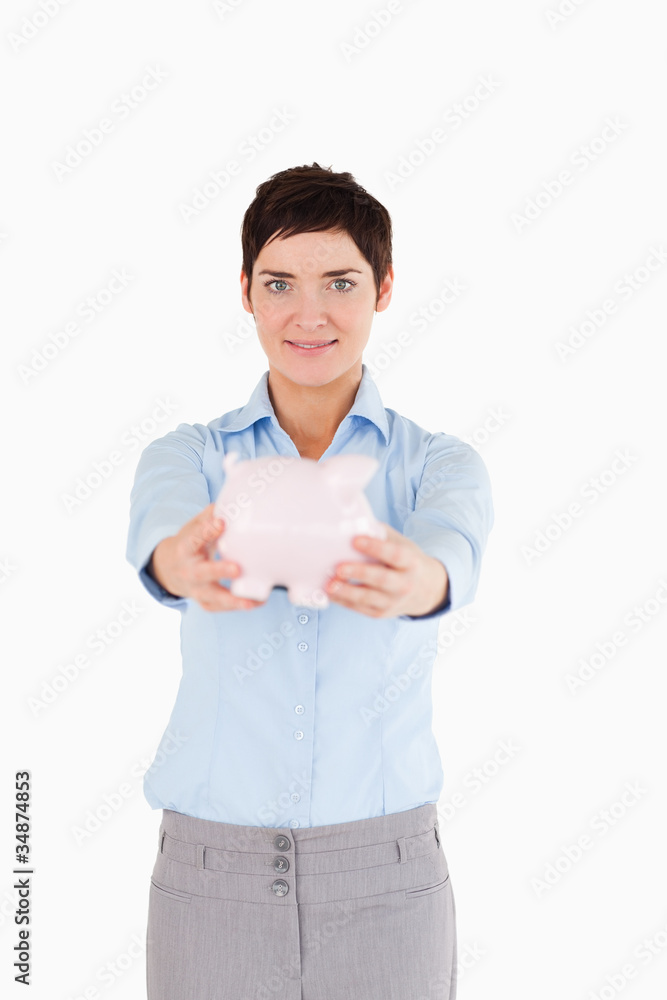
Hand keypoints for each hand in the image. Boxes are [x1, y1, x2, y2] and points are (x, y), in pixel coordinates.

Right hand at [149, 502, 265, 612]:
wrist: (168, 569)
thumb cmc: (189, 543)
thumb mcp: (193, 526)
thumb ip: (210, 516)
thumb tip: (233, 500)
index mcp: (185, 547)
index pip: (194, 538)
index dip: (207, 530)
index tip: (222, 522)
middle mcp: (188, 570)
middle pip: (202, 573)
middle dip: (219, 570)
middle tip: (237, 568)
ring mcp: (194, 588)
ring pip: (211, 597)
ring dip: (232, 600)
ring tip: (253, 601)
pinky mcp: (202, 601)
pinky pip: (217, 607)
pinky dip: (235, 607)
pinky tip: (255, 602)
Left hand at [324, 522, 448, 618]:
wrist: (425, 590)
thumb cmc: (407, 561)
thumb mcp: (402, 544)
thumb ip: (381, 535)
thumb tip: (354, 524)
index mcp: (411, 563)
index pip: (394, 555)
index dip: (375, 547)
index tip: (355, 540)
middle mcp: (404, 584)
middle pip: (381, 579)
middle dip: (359, 573)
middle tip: (339, 567)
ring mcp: (393, 601)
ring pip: (368, 598)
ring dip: (347, 591)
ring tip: (330, 584)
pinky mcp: (381, 613)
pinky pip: (360, 608)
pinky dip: (343, 601)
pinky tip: (330, 592)